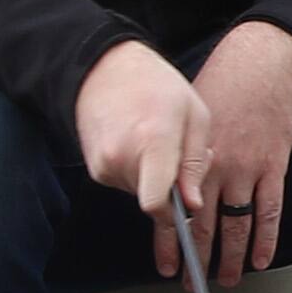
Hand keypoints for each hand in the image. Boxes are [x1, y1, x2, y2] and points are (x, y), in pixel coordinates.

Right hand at [75, 42, 213, 264]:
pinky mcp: (95, 169)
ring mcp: (103, 165)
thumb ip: (196, 164)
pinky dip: (140, 174)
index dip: (176, 217)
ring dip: (158, 181)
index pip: (157, 202)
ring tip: (161, 144)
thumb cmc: (157, 87)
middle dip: (176, 192)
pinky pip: (127, 185)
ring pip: (142, 195)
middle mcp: (121, 158)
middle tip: (182, 159)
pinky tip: (142, 145)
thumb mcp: (195, 116)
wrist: (103, 69)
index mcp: (153, 142)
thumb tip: (194, 206)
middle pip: (156, 202)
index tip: (189, 223)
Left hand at [187, 21, 291, 285]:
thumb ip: (183, 156)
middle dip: (197, 260)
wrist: (262, 65)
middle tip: (192, 283)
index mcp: (192, 158)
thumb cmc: (225, 85)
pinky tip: (260, 258)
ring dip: (230, 257)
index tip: (166, 264)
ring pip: (237, 225)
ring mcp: (248, 170)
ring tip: (225, 279)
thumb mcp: (190, 119)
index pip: (176, 211)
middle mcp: (217, 169)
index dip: (170, 242)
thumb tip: (170, 185)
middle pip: (205, 225)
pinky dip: (266, 238)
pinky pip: (270, 210)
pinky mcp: (274, 167)